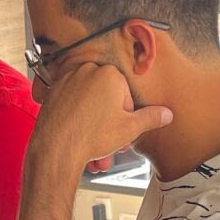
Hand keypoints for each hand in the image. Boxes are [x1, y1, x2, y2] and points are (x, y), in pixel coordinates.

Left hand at [31, 63, 171, 169]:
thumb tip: (167, 114)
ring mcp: (68, 80)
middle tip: (106, 143)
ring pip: (87, 104)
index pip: (124, 97)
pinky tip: (76, 137)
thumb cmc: (93, 137)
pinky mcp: (52, 92)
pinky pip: (70, 105)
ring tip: (91, 147)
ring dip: (92, 126)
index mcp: (110, 74)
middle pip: (105, 100)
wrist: (56, 148)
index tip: (118, 133)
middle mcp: (87, 71)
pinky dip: (75, 120)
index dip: (124, 119)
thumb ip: (150, 118)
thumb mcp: (130, 129)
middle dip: (107, 124)